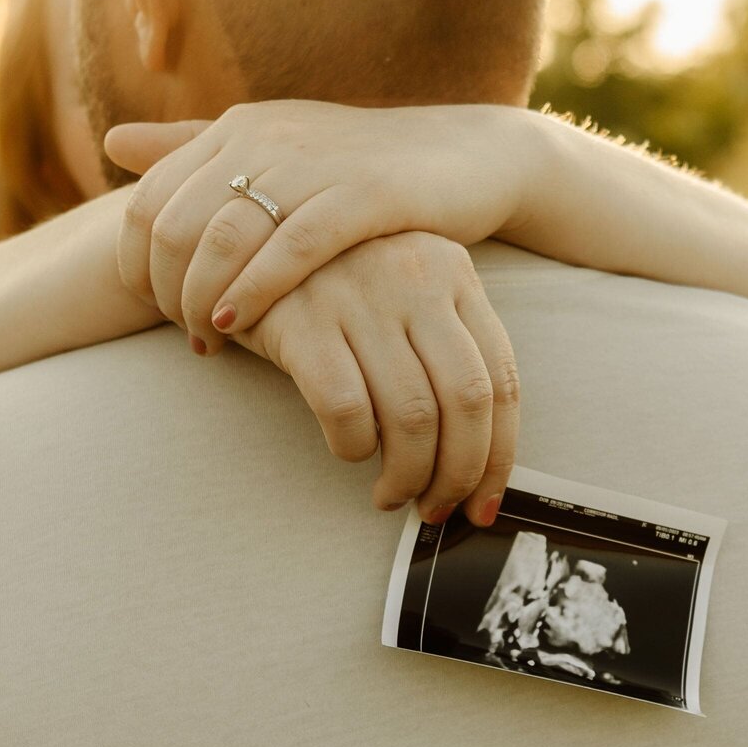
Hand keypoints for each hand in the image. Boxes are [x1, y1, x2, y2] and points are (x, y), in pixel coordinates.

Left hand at [104, 99, 536, 350]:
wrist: (467, 156)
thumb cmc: (363, 166)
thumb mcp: (277, 149)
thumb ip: (196, 147)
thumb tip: (114, 142)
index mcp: (239, 128)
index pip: (149, 198)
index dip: (136, 262)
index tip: (153, 309)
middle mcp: (267, 136)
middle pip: (174, 223)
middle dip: (165, 291)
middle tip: (183, 336)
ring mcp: (316, 163)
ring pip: (222, 237)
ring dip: (201, 299)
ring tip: (209, 342)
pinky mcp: (366, 194)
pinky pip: (290, 247)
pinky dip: (254, 290)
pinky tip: (239, 325)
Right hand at [234, 230, 519, 523]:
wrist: (246, 239)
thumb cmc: (339, 284)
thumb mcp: (406, 294)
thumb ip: (445, 350)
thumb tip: (477, 457)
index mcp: (455, 273)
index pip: (502, 380)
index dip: (499, 454)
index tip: (484, 502)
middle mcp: (416, 277)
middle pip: (465, 402)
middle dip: (458, 473)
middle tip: (436, 507)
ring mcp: (360, 296)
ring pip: (412, 415)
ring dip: (407, 474)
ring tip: (390, 494)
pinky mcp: (303, 319)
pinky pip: (346, 408)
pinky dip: (354, 446)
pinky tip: (349, 450)